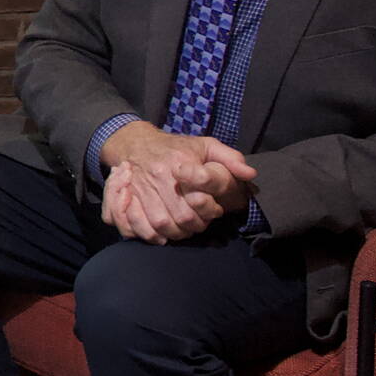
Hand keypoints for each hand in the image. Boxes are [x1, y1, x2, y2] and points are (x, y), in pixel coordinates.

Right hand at [100, 122, 256, 242]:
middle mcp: (158, 176)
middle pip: (178, 218)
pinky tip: (159, 234)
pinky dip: (147, 234)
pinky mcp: (125, 196)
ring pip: (158, 224)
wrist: (135, 142)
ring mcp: (139, 187)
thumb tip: (250, 174)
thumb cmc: (176, 148)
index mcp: (180, 164)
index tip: (213, 212)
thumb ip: (230, 158)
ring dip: (172, 233)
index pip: (195, 203)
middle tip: (197, 225)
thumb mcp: (206, 145)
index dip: (206, 214)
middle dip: (191, 228)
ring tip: (180, 230)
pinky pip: (134, 224)